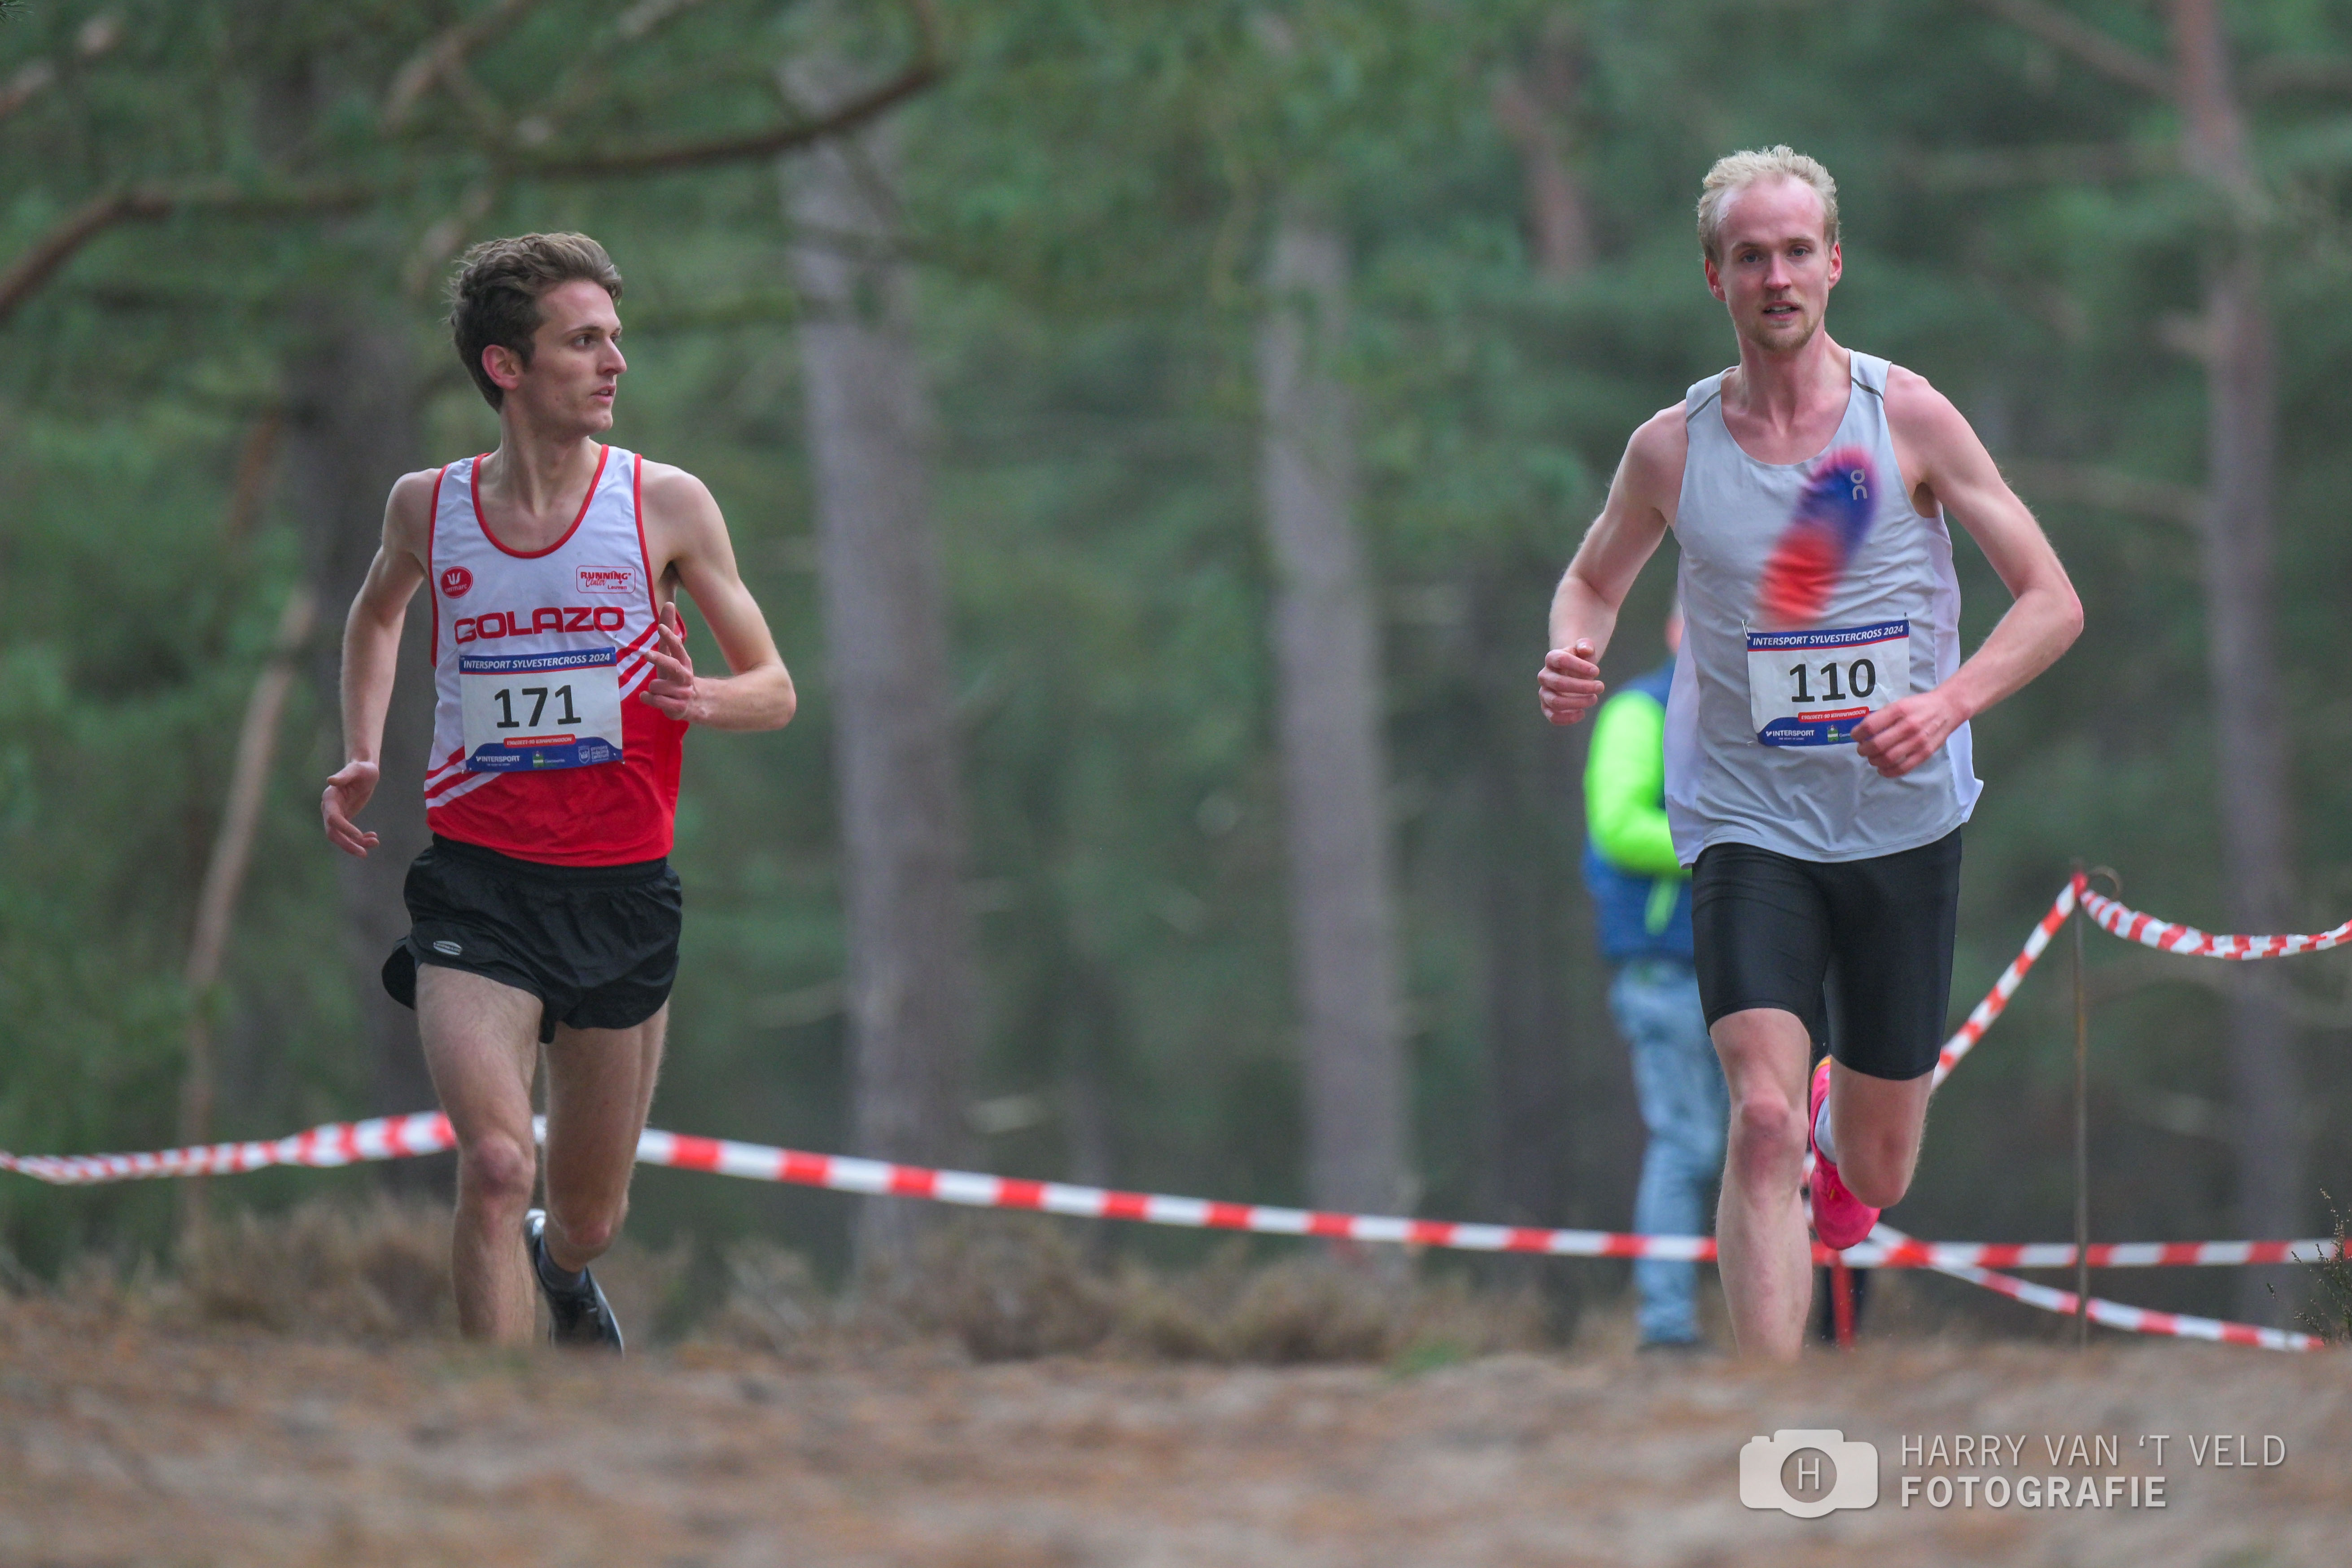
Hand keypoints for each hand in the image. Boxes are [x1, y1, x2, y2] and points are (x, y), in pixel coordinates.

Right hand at [323, 760, 380, 856]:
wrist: (365, 770)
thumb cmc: (362, 768)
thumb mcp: (356, 770)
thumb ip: (344, 775)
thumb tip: (330, 780)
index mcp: (330, 797)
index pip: (333, 818)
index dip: (345, 828)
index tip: (359, 835)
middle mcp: (330, 808)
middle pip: (333, 833)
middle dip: (347, 844)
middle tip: (364, 853)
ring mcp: (337, 814)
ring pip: (341, 837)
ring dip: (356, 844)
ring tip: (375, 843)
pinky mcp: (345, 818)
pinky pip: (349, 834)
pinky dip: (360, 838)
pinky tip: (374, 837)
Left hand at [639, 602, 700, 721]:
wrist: (696, 703)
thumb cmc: (677, 675)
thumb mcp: (672, 654)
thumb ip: (669, 631)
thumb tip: (668, 603)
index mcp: (683, 661)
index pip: (677, 647)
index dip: (669, 637)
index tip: (661, 628)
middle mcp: (685, 676)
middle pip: (672, 666)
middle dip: (660, 659)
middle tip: (646, 654)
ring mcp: (682, 693)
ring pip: (657, 686)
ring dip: (652, 687)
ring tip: (656, 689)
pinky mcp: (678, 708)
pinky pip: (656, 701)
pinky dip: (649, 699)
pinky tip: (648, 697)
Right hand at [1538, 640, 1605, 724]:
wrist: (1572, 672)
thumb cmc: (1580, 660)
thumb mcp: (1585, 649)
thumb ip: (1586, 645)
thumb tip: (1586, 649)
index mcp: (1552, 658)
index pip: (1561, 660)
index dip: (1579, 666)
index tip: (1597, 671)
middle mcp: (1544, 676)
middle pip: (1559, 683)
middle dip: (1582, 687)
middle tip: (1601, 686)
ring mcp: (1544, 693)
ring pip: (1555, 702)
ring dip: (1577, 702)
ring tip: (1594, 698)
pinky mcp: (1547, 707)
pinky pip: (1553, 717)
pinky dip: (1567, 718)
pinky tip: (1582, 713)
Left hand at [1853, 689, 1963, 777]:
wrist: (1947, 708)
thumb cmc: (1919, 706)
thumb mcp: (1899, 703)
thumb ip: (1883, 716)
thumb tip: (1862, 732)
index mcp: (1899, 710)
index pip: (1870, 726)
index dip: (1858, 734)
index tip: (1856, 736)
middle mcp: (1908, 726)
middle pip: (1877, 745)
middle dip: (1863, 750)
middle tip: (1862, 749)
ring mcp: (1918, 741)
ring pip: (1888, 758)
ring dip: (1874, 761)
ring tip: (1872, 758)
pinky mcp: (1925, 753)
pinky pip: (1903, 768)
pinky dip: (1888, 772)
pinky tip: (1882, 769)